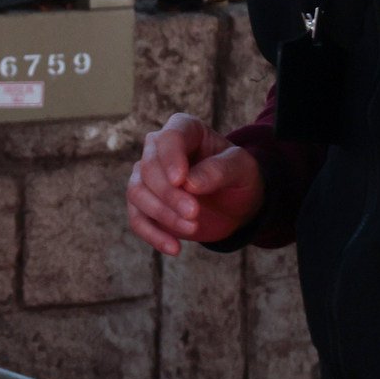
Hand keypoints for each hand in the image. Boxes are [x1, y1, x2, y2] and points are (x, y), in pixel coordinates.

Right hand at [126, 114, 266, 254]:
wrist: (236, 203)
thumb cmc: (239, 177)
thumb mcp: (242, 169)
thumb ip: (219, 170)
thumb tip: (190, 183)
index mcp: (184, 130)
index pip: (169, 138)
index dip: (171, 159)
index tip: (180, 181)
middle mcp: (159, 150)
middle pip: (148, 168)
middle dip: (168, 194)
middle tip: (193, 213)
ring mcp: (147, 177)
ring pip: (137, 192)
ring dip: (162, 213)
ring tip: (192, 228)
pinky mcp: (144, 205)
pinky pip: (137, 219)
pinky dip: (153, 235)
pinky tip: (174, 248)